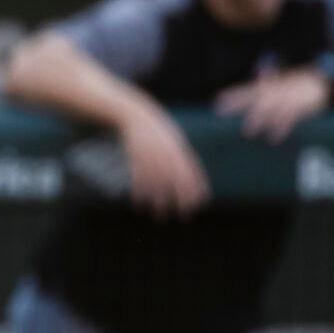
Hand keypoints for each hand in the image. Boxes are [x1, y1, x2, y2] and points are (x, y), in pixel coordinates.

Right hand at [119, 104, 209, 218]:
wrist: (136, 116)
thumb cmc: (159, 131)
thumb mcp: (175, 142)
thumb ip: (184, 160)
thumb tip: (194, 182)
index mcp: (179, 151)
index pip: (192, 174)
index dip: (196, 190)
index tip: (198, 205)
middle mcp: (167, 154)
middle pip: (177, 182)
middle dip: (181, 200)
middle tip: (183, 216)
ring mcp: (151, 156)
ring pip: (157, 183)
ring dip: (159, 201)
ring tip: (160, 215)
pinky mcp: (136, 157)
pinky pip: (139, 178)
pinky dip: (140, 191)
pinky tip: (140, 202)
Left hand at [215, 67, 329, 142]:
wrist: (326, 82)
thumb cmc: (302, 85)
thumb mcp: (283, 83)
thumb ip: (268, 87)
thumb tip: (253, 89)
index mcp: (271, 86)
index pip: (248, 90)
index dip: (232, 95)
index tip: (216, 102)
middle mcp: (277, 91)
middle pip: (253, 98)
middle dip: (237, 105)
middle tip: (222, 113)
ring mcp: (288, 98)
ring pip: (270, 109)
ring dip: (258, 120)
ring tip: (247, 132)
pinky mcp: (301, 107)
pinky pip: (289, 119)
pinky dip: (281, 128)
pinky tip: (273, 139)